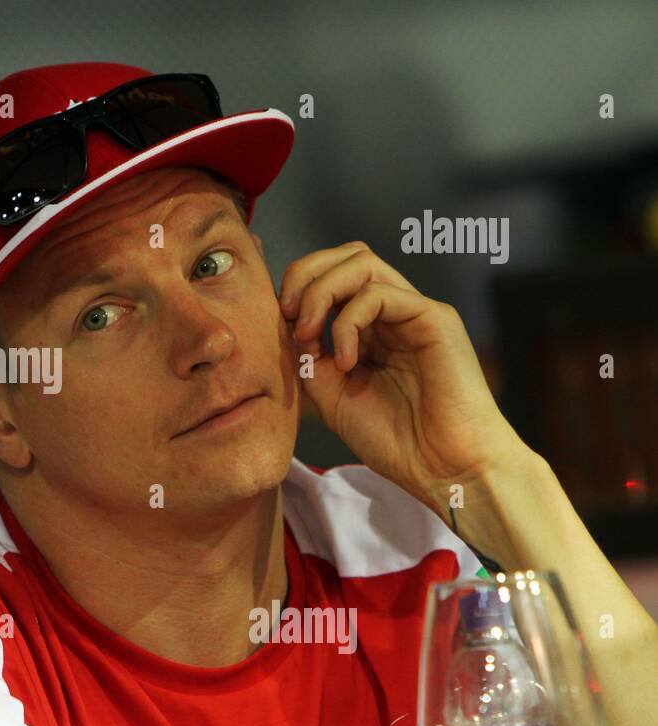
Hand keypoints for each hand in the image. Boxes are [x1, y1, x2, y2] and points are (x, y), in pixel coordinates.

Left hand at [279, 242, 530, 515]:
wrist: (444, 470)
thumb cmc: (395, 440)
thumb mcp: (331, 394)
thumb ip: (309, 354)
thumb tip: (288, 321)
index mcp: (371, 328)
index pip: (332, 275)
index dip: (298, 287)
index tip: (281, 322)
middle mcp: (394, 313)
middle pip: (347, 255)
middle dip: (306, 275)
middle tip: (289, 314)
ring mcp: (415, 312)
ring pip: (362, 262)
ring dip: (322, 292)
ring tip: (311, 335)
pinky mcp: (435, 319)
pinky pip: (381, 293)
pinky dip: (349, 322)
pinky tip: (347, 362)